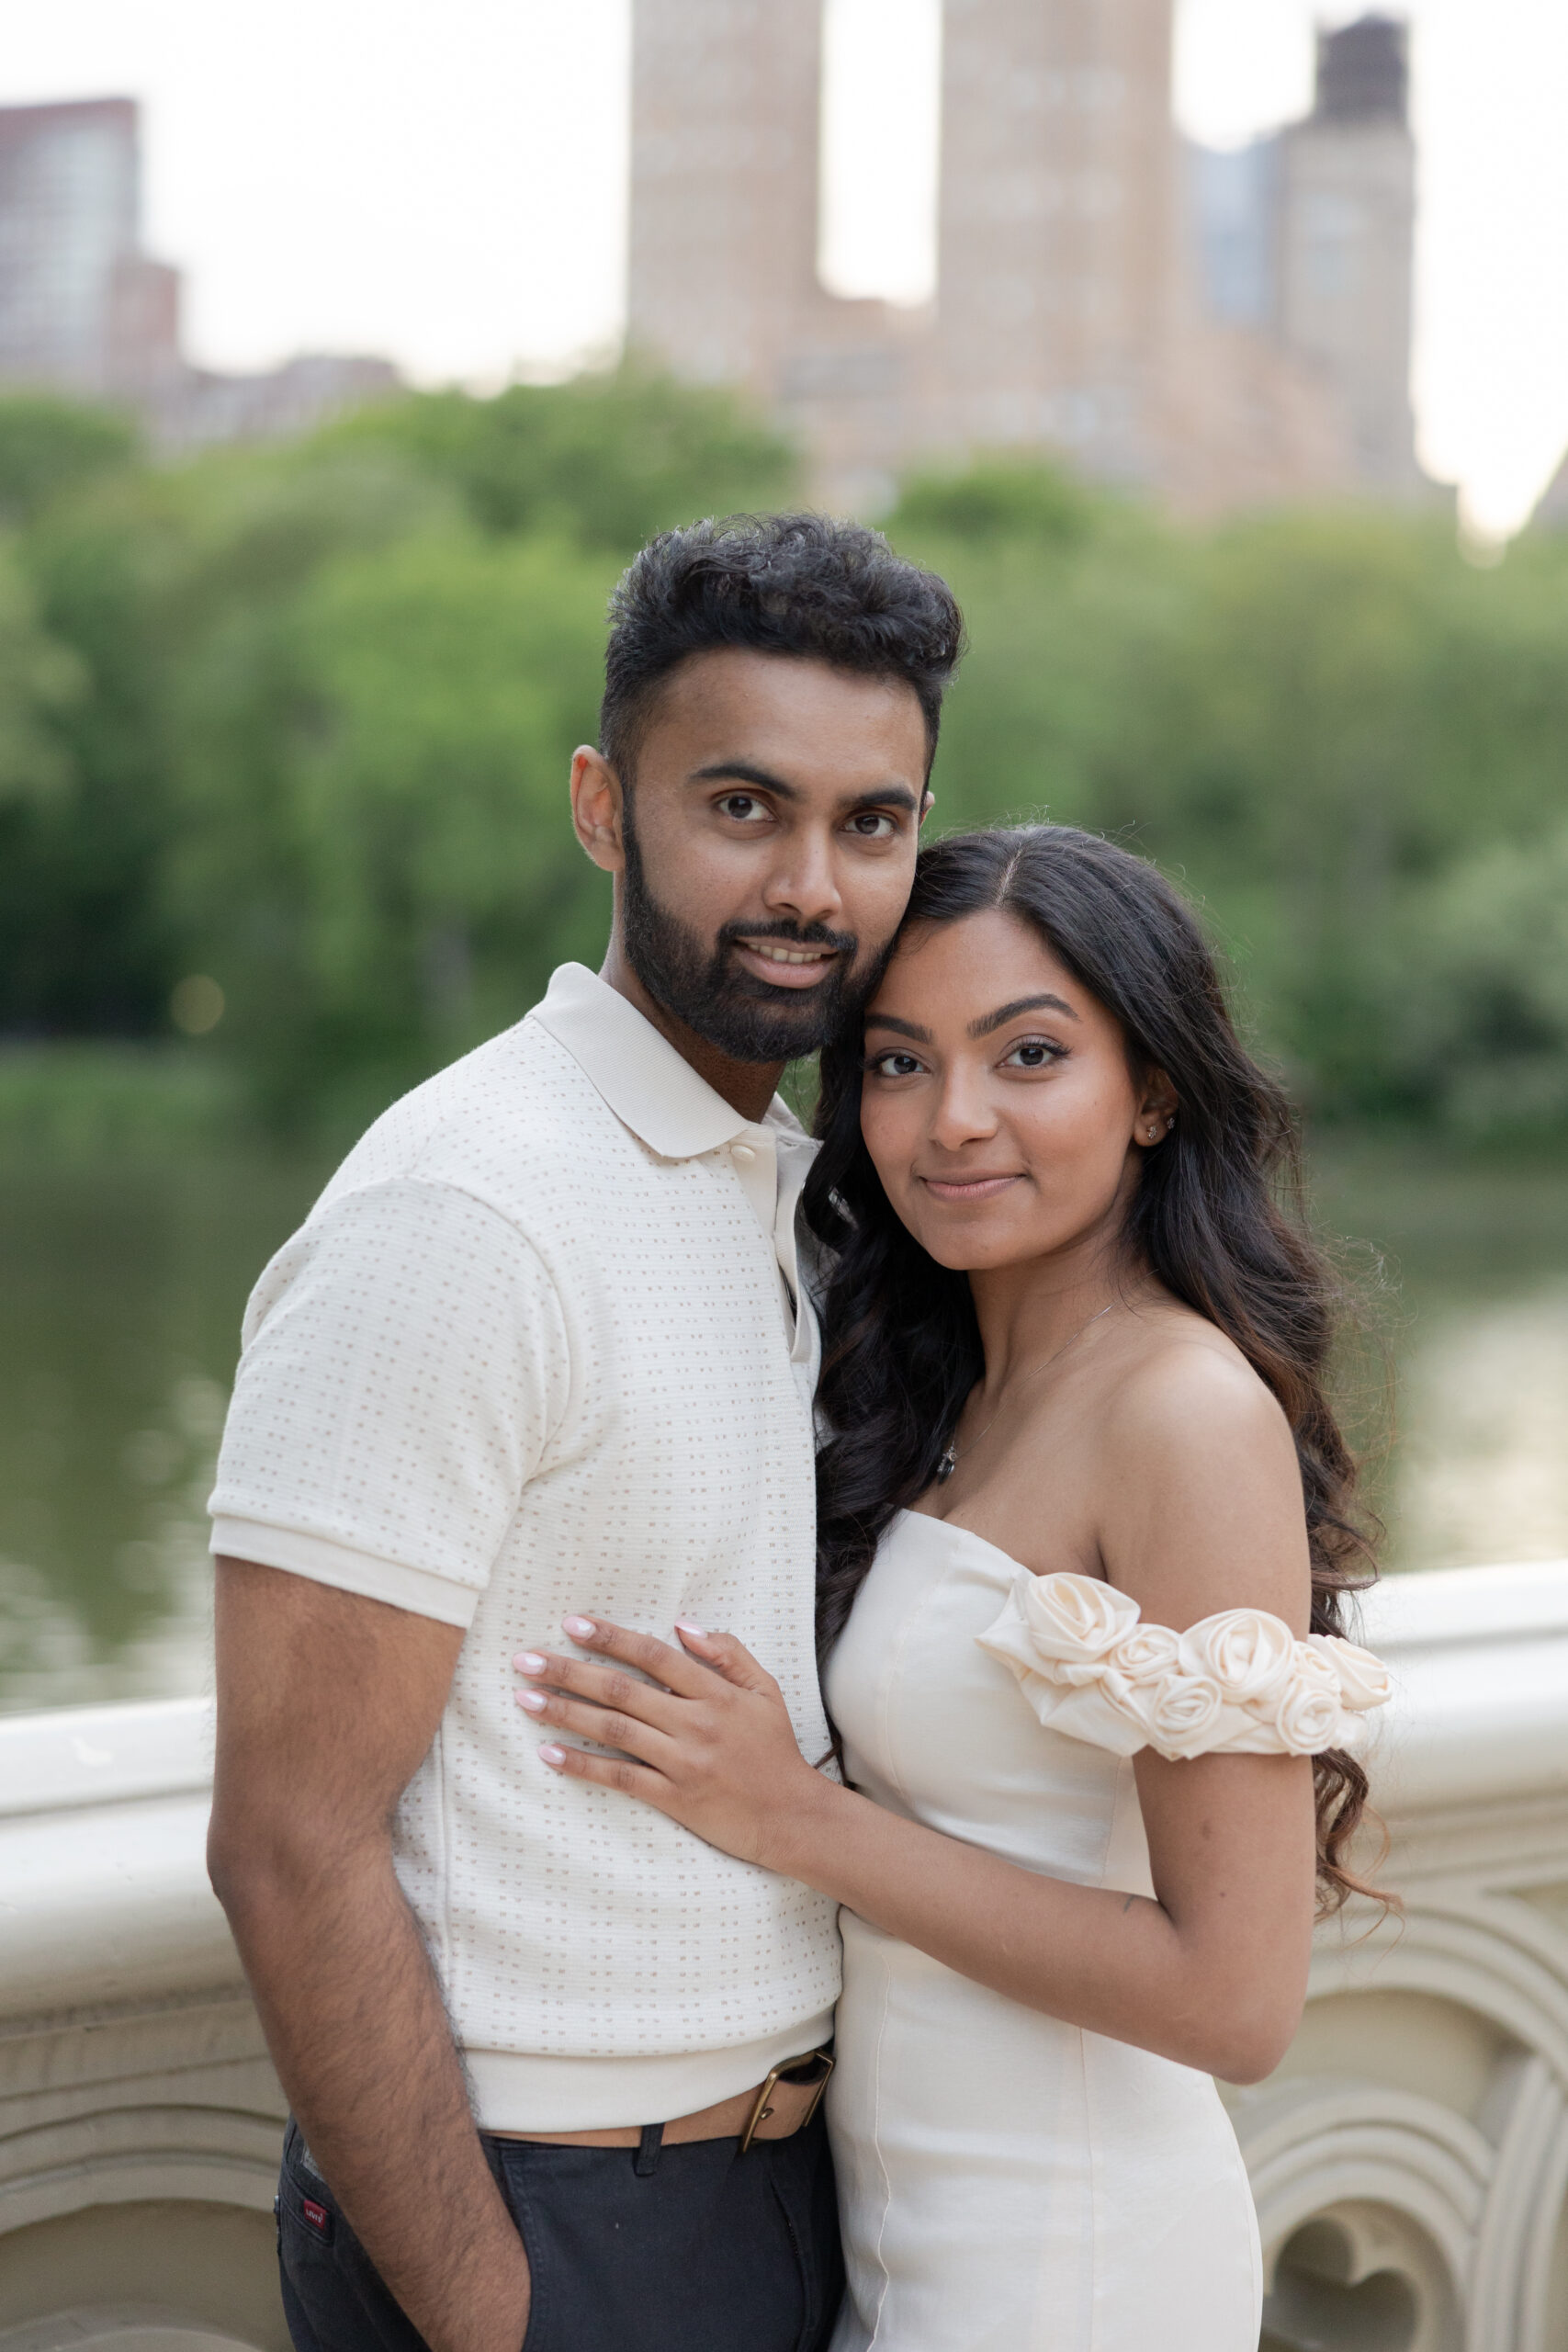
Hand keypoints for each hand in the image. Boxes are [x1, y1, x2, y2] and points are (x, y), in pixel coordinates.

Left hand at [512, 1618, 825, 1871]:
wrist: (791, 1816)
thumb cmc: (775, 1750)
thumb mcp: (764, 1691)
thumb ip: (728, 1653)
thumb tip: (682, 1626)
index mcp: (716, 1693)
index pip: (653, 1656)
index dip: (610, 1637)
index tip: (572, 1623)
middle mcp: (695, 1723)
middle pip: (621, 1690)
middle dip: (568, 1671)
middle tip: (525, 1659)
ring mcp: (682, 1762)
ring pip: (613, 1730)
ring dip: (564, 1713)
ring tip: (525, 1699)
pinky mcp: (674, 1798)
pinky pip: (620, 1778)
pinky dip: (582, 1765)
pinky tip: (549, 1753)